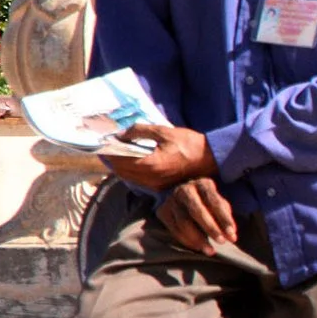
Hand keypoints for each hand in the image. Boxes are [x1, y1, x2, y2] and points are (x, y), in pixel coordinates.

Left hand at [103, 125, 217, 191]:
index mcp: (150, 165)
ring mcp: (155, 184)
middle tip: (111, 147)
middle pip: (121, 172)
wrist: (210, 158)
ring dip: (121, 167)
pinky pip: (138, 180)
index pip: (120, 161)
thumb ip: (140, 131)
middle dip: (113, 160)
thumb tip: (122, 133)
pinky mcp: (160, 186)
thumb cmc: (189, 143)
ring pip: (128, 178)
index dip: (110, 151)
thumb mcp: (164, 132)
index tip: (106, 142)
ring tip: (120, 153)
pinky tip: (133, 162)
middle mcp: (150, 178)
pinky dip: (131, 172)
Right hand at [154, 177, 239, 252]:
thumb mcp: (218, 203)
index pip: (215, 202)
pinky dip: (187, 241)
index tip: (233, 236)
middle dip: (211, 229)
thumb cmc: (207, 201)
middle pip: (197, 211)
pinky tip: (198, 247)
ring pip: (184, 222)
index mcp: (203, 184)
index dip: (225, 220)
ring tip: (210, 250)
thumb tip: (231, 235)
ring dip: (198, 239)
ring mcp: (171, 200)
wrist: (183, 196)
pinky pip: (174, 229)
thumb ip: (225, 216)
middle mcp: (185, 189)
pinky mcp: (162, 211)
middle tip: (221, 243)